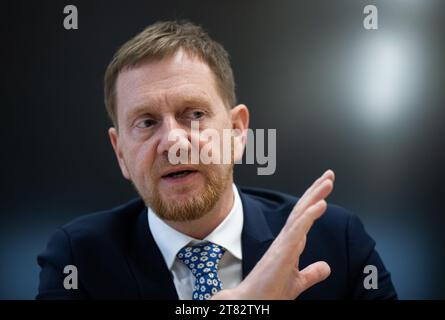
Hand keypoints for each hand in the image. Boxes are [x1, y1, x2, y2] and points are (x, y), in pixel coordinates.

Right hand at [213, 170, 334, 299]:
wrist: (252, 303)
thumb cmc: (269, 293)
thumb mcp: (298, 282)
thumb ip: (311, 273)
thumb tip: (325, 267)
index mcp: (289, 245)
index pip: (303, 217)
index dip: (314, 202)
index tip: (324, 189)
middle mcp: (285, 240)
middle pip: (302, 209)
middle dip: (316, 191)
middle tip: (328, 176)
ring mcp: (283, 243)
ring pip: (301, 213)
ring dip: (315, 196)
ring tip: (327, 181)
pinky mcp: (283, 251)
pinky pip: (298, 229)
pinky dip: (310, 215)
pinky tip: (321, 204)